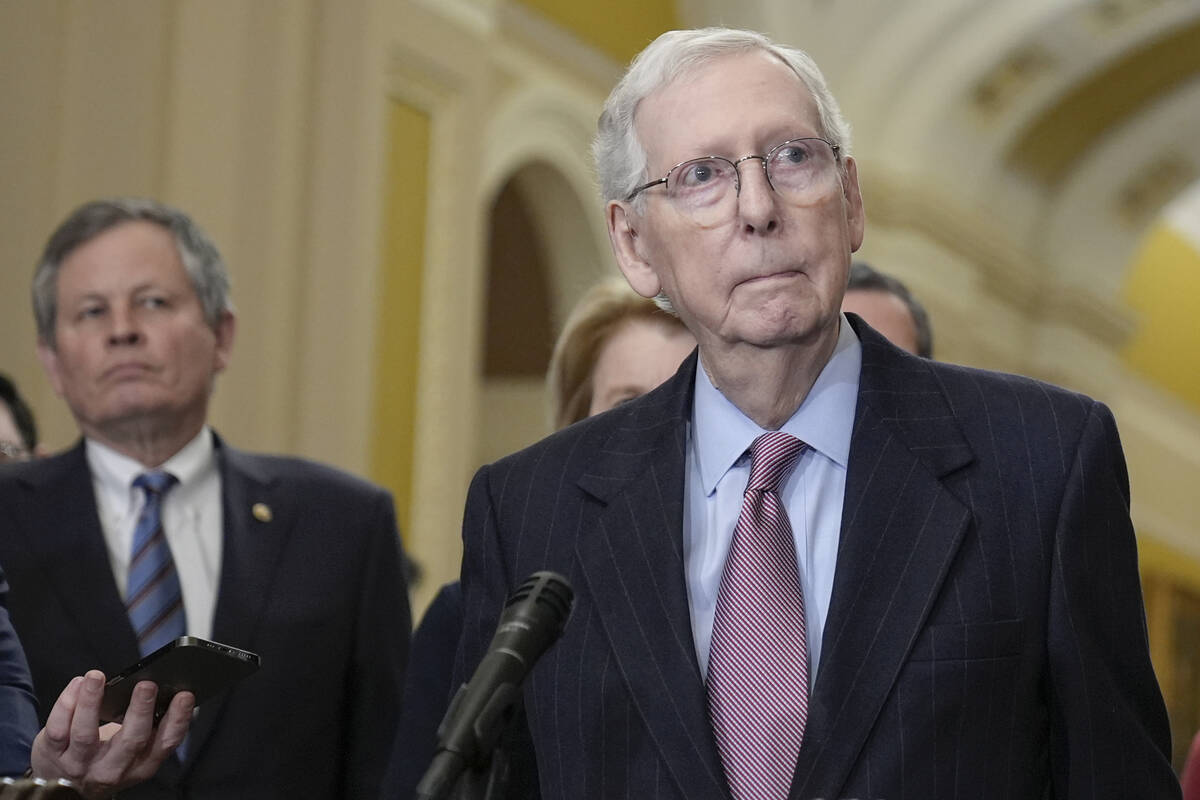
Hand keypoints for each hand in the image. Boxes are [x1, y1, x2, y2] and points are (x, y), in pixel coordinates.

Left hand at [29, 670, 193, 798]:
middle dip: (140, 710)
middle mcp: (112, 768)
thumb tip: (164, 686)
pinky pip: (57, 728)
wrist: (63, 788)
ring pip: (85, 734)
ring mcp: (79, 763)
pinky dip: (66, 703)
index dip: (177, 720)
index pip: (164, 744)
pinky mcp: (52, 754)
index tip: (185, 695)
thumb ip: (148, 728)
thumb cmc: (105, 759)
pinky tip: (78, 684)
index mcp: (141, 764)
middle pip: (130, 741)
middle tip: (147, 685)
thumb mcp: (132, 753)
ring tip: (96, 676)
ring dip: (92, 701)